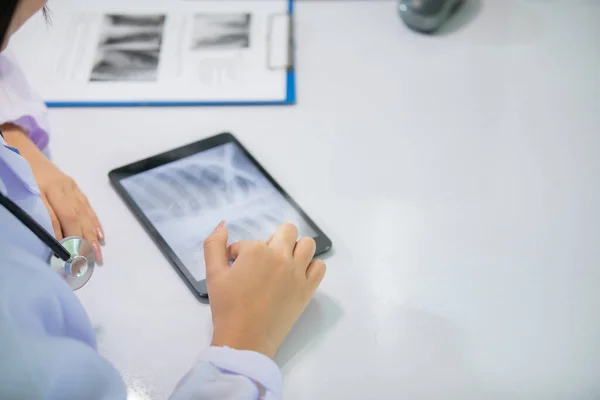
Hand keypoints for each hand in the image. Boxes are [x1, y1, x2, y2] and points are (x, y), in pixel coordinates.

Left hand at [2, 124, 104, 263]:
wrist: (22, 149)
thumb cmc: (18, 175)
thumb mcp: (20, 195)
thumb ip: (33, 214)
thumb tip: (50, 239)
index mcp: (43, 189)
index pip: (55, 218)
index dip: (61, 237)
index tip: (67, 257)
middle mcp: (60, 188)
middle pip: (73, 217)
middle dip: (82, 240)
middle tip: (88, 261)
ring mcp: (70, 187)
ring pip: (83, 213)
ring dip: (92, 235)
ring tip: (98, 253)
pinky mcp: (75, 187)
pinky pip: (87, 206)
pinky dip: (94, 222)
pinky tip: (100, 235)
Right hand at [204, 222, 325, 358]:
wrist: (245, 339)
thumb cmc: (227, 307)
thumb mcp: (213, 274)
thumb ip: (214, 245)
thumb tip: (223, 225)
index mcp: (257, 251)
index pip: (248, 243)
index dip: (239, 256)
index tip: (236, 272)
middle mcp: (281, 256)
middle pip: (287, 231)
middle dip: (273, 240)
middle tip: (262, 262)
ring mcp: (298, 272)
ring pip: (308, 244)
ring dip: (296, 248)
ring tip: (282, 264)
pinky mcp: (308, 288)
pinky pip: (320, 267)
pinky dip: (311, 266)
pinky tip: (297, 275)